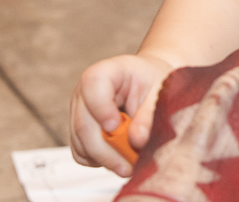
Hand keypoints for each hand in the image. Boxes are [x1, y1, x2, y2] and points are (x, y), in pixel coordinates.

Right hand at [69, 52, 174, 176]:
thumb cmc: (153, 82)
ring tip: (130, 161)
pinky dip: (99, 160)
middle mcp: (85, 90)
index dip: (101, 109)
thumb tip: (137, 139)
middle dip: (105, 150)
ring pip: (80, 143)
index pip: (93, 84)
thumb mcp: (160, 93)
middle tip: (128, 166)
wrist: (148, 83)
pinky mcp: (78, 129)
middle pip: (83, 123)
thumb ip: (149, 115)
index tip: (115, 127)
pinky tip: (118, 156)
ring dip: (105, 158)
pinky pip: (81, 152)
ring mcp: (79, 110)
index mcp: (107, 72)